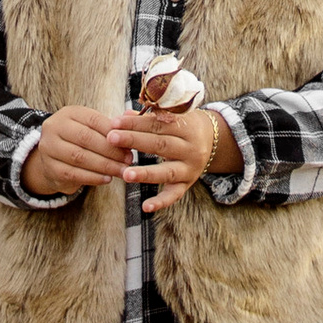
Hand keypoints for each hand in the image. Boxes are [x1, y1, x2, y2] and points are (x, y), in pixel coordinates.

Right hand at [26, 103, 132, 199]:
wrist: (53, 158)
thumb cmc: (79, 141)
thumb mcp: (90, 129)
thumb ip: (109, 129)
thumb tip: (131, 130)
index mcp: (68, 113)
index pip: (93, 120)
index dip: (113, 132)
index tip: (130, 144)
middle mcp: (54, 127)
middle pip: (86, 138)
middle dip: (110, 150)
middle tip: (128, 160)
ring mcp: (49, 148)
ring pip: (80, 157)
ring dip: (104, 165)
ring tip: (121, 171)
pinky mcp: (50, 168)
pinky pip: (73, 174)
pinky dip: (93, 177)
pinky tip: (107, 179)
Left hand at [119, 100, 228, 215]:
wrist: (211, 140)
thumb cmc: (183, 126)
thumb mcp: (172, 118)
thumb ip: (149, 117)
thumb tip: (123, 116)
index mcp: (187, 127)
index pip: (157, 124)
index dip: (135, 123)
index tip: (114, 123)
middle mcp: (190, 148)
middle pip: (160, 144)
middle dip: (134, 141)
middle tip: (111, 138)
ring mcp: (190, 168)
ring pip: (167, 171)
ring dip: (145, 173)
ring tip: (125, 174)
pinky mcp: (187, 184)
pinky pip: (174, 195)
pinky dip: (161, 202)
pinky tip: (146, 206)